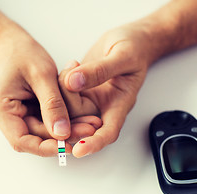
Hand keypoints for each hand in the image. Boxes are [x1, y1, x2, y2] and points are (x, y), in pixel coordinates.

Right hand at [0, 29, 99, 155]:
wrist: (10, 43)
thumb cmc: (23, 52)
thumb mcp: (42, 74)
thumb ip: (52, 105)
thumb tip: (62, 134)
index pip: (21, 140)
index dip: (47, 147)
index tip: (71, 145)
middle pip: (33, 137)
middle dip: (62, 136)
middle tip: (90, 129)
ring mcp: (8, 116)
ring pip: (39, 132)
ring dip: (64, 129)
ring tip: (90, 123)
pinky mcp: (19, 113)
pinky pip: (39, 123)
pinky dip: (58, 121)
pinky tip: (79, 117)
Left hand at [63, 22, 152, 156]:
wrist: (132, 40)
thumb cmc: (135, 48)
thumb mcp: (122, 56)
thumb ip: (99, 70)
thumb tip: (73, 82)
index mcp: (119, 104)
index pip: (108, 132)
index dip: (94, 144)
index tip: (78, 150)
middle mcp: (103, 107)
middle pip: (80, 121)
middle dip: (68, 105)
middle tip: (69, 76)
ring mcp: (90, 99)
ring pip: (67, 108)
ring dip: (63, 90)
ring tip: (74, 65)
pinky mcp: (80, 91)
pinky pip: (63, 95)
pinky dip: (61, 82)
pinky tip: (70, 66)